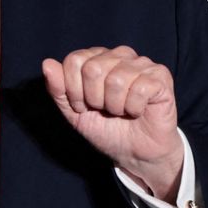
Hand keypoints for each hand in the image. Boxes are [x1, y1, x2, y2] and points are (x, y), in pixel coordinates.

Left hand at [42, 47, 183, 200]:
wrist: (134, 152)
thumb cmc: (106, 128)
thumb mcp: (74, 112)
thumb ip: (58, 89)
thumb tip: (47, 64)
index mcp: (97, 57)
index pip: (73, 61)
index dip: (74, 90)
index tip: (83, 105)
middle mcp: (120, 55)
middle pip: (92, 69)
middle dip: (93, 99)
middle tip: (104, 109)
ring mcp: (142, 64)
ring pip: (116, 80)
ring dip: (115, 106)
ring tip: (121, 111)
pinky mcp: (160, 77)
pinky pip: (139, 88)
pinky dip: (134, 108)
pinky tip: (138, 111)